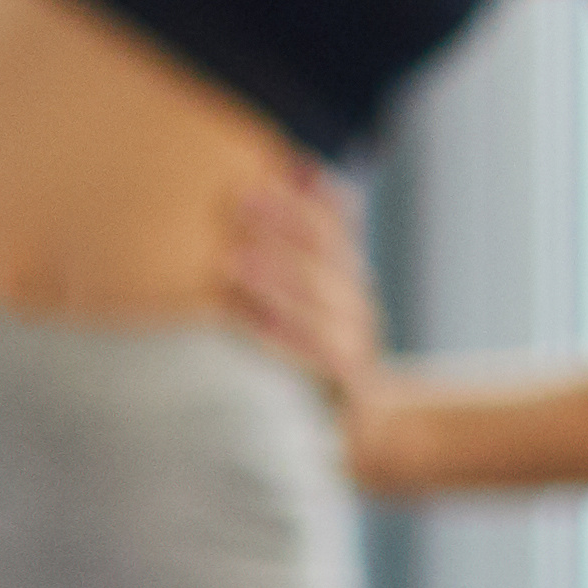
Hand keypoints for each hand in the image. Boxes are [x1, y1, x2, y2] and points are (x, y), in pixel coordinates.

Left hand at [215, 159, 386, 463]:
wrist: (357, 427)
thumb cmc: (312, 341)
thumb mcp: (311, 284)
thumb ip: (311, 226)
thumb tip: (299, 161)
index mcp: (346, 274)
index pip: (328, 229)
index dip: (291, 204)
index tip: (247, 184)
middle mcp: (356, 306)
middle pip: (325, 262)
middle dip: (281, 232)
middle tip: (235, 208)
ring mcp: (356, 348)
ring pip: (322, 310)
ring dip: (276, 284)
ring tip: (231, 263)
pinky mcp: (347, 391)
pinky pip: (318, 362)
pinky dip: (282, 339)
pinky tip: (247, 322)